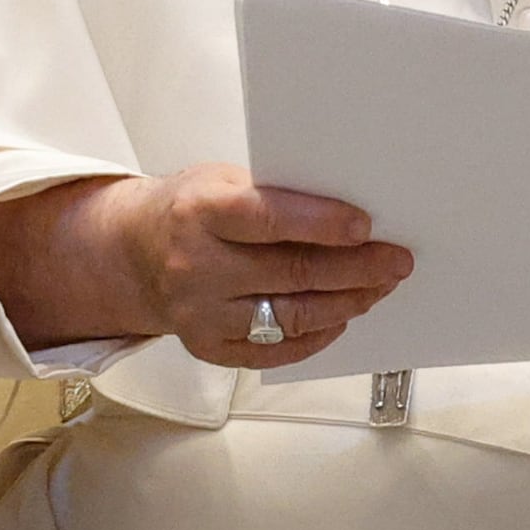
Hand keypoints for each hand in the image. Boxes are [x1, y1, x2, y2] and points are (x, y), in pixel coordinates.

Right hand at [0, 167, 411, 367]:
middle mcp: (195, 267)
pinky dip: (316, 334)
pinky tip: (341, 316)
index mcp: (200, 212)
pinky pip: (275, 349)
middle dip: (355, 269)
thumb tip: (351, 215)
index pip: (270, 219)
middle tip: (395, 262)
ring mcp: (200, 314)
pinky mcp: (208, 348)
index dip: (323, 224)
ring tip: (377, 288)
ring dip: (346, 303)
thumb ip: (277, 196)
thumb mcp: (224, 180)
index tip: (367, 226)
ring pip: (291, 316)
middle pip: (292, 273)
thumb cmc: (191, 208)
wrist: (135, 252)